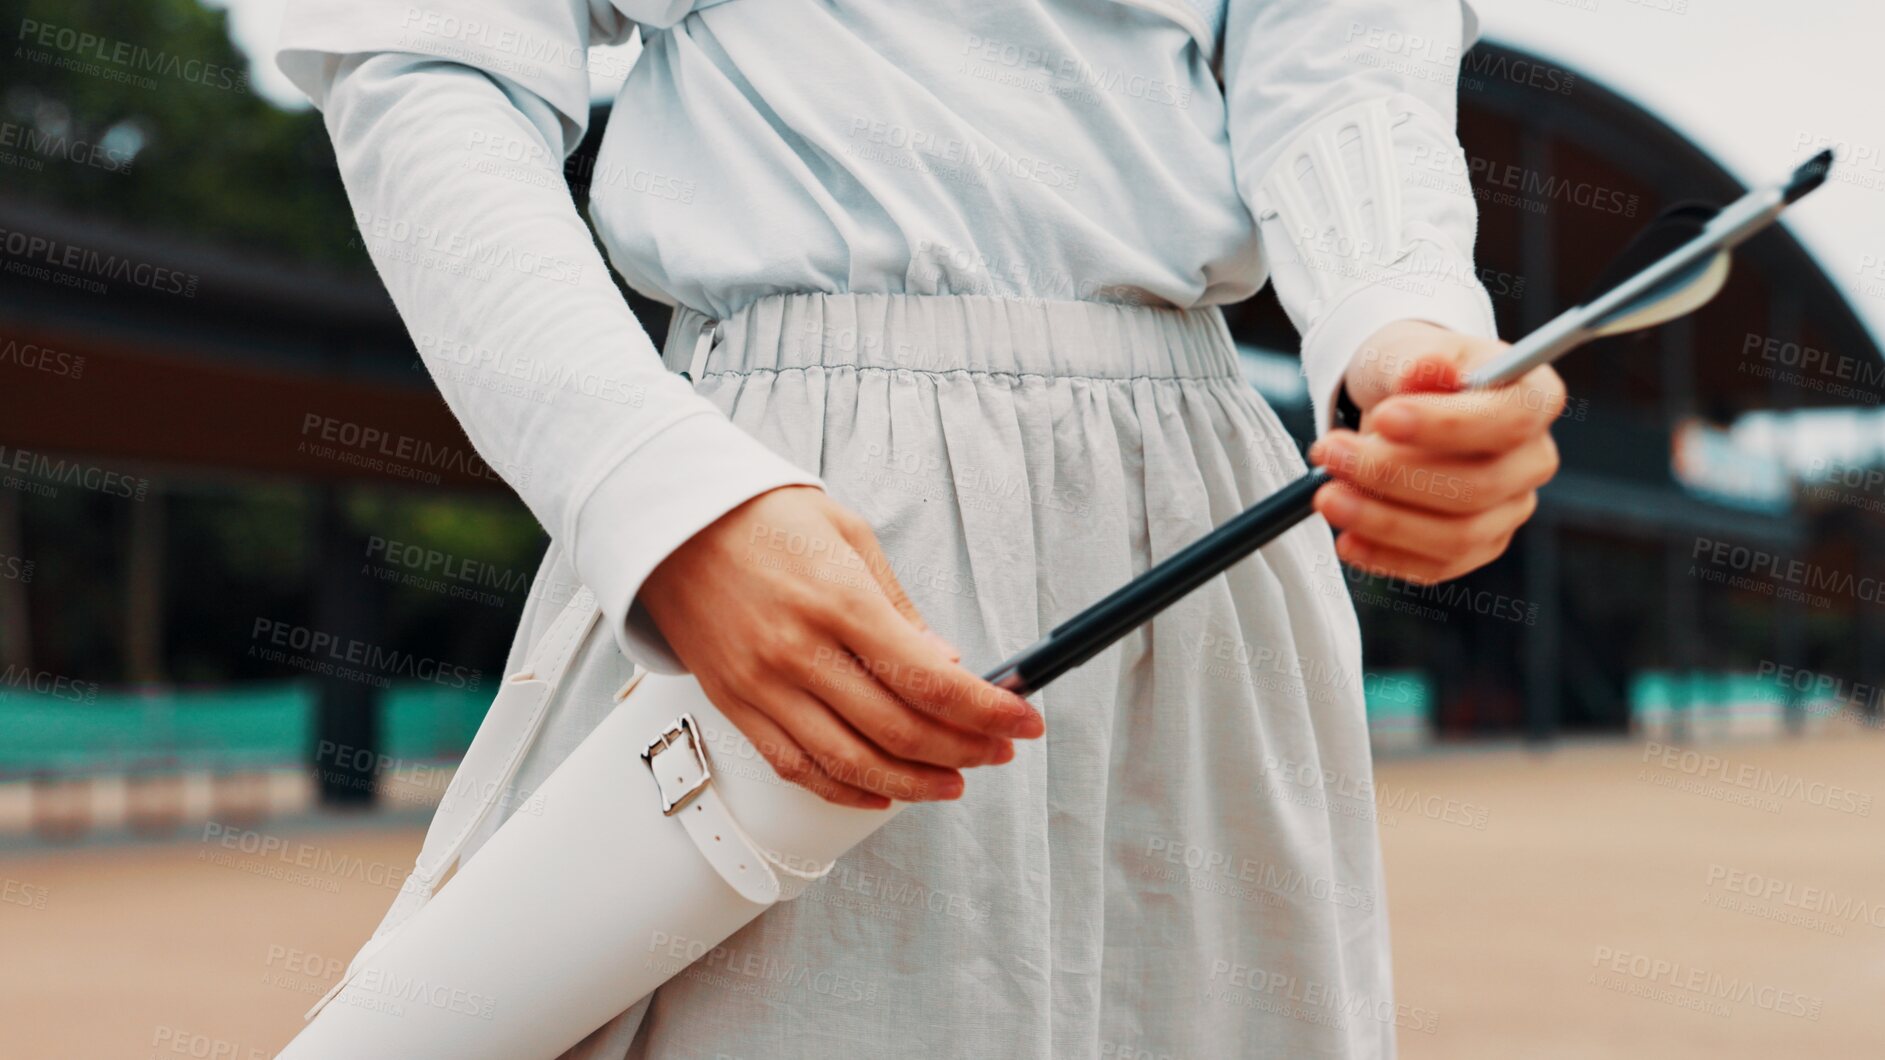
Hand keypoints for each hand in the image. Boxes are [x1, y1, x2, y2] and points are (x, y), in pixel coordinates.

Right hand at [638, 485, 1043, 808]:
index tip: (1023, 723)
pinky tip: (883, 793)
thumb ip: (899, 608)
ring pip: (852, 764)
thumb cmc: (762, 517)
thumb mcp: (849, 537)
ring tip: (954, 781)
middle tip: (998, 751)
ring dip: (915, 784)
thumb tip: (947, 664)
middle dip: (965, 749)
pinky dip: (846, 792)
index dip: (987, 712)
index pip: (930, 680)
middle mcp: (799, 653)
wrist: (670, 522)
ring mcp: (763, 687)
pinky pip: (797, 768)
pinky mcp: (736, 706)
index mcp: (838, 603)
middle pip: (900, 731)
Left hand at [1307, 320, 1564, 584]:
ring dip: (1383, 521)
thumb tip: (1426, 370)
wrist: (1398, 406)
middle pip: (1478, 486)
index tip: (1384, 418)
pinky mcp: (1478, 547)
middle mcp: (1533, 460)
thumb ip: (1418, 360)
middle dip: (1393, 475)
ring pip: (1458, 535)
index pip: (1508, 421)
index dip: (1446, 426)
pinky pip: (1438, 566)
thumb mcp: (1410, 349)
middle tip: (1330, 454)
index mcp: (1535, 398)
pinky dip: (1386, 556)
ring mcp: (1510, 509)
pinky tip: (1347, 539)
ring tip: (1326, 497)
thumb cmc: (1412, 373)